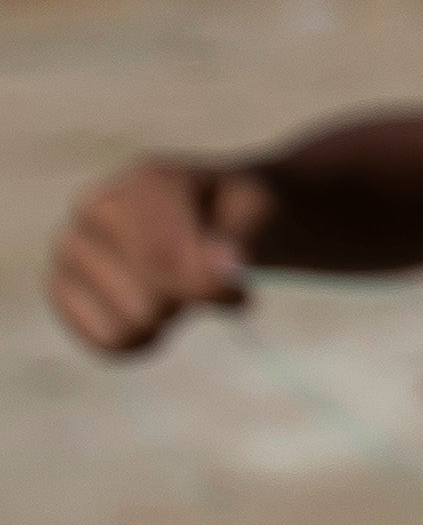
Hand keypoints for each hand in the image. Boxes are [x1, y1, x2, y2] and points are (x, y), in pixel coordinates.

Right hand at [47, 162, 257, 355]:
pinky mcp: (61, 287)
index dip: (211, 290)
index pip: (165, 260)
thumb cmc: (239, 215)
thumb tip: (224, 266)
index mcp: (147, 184)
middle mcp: (94, 209)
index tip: (241, 293)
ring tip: (177, 289)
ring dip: (167, 319)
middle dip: (190, 303)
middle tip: (210, 287)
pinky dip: (140, 341)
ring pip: (127, 325)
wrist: (213, 217)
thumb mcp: (259, 212)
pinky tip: (154, 314)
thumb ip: (241, 236)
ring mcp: (69, 248)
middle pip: (149, 300)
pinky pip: (104, 341)